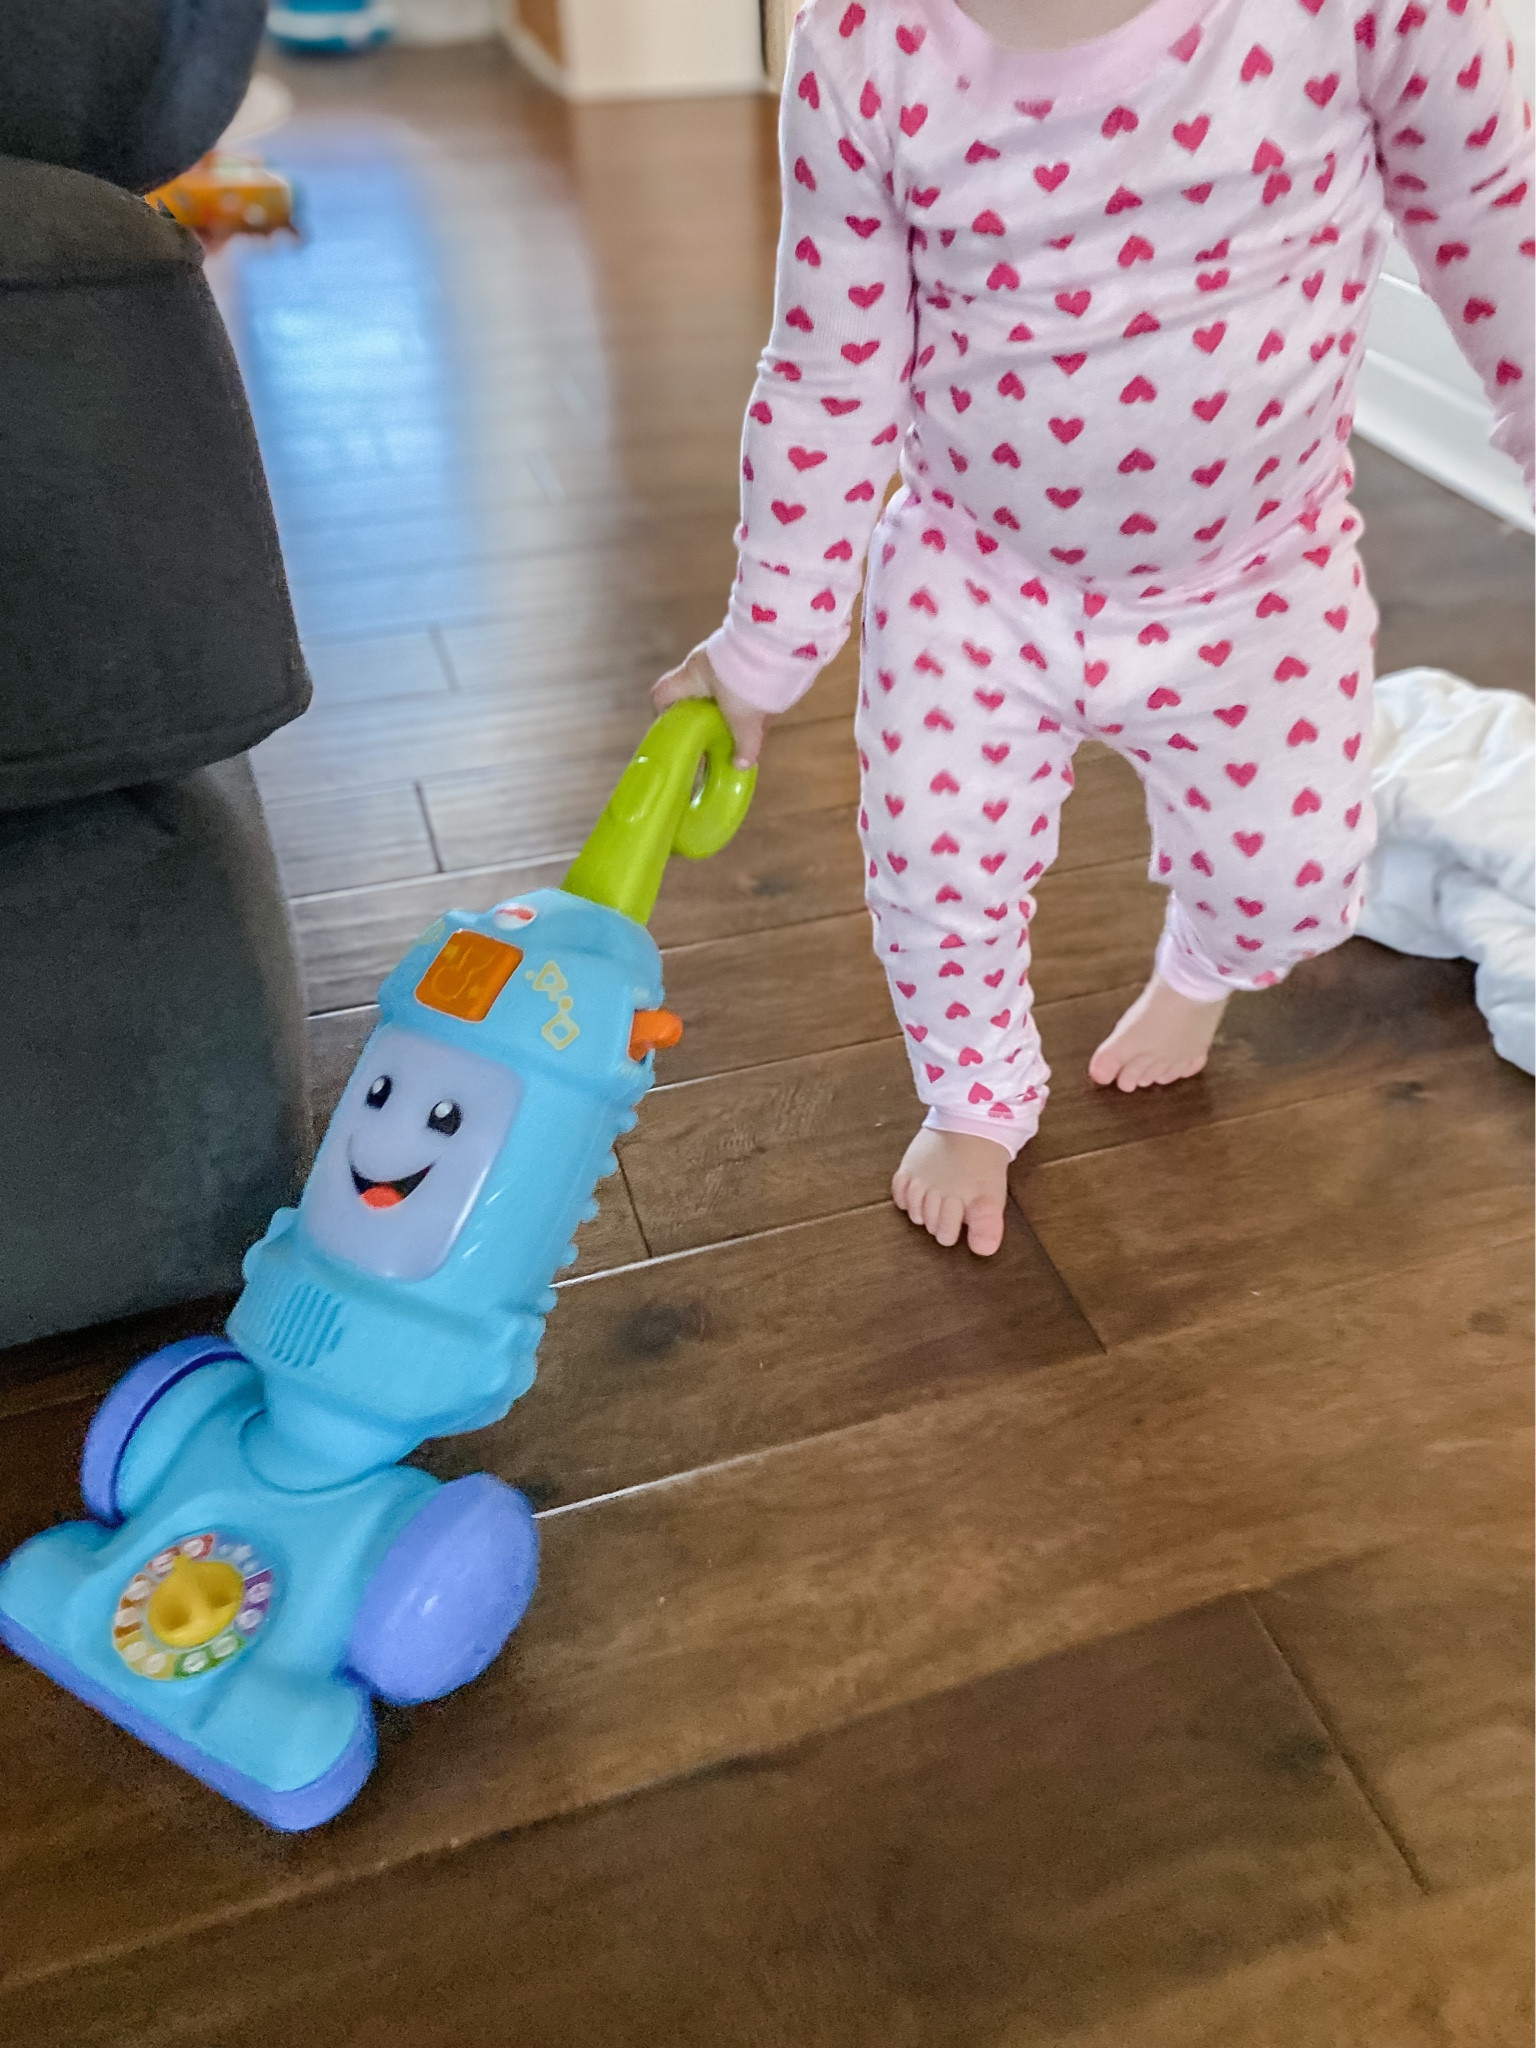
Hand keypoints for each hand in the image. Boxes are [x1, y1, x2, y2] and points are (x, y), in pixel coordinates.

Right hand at [651, 647, 773, 769]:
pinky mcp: (745, 648)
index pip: (661, 694)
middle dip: (705, 714)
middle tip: (716, 734)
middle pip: (693, 693)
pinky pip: (739, 676)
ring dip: (730, 704)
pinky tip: (764, 706)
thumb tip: (741, 765)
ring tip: (745, 723)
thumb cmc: (746, 678)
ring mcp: (723, 652)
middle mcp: (702, 662)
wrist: (775, 642)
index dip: (664, 714)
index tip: (679, 732)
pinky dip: (748, 692)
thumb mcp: (744, 717)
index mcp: (690, 676)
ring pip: (720, 685)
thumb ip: (743, 742)